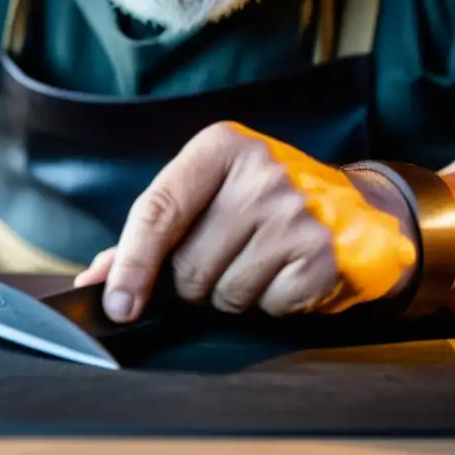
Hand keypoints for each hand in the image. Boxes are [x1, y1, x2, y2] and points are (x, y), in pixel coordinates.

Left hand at [75, 122, 418, 322]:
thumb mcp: (210, 194)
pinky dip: (269, 305)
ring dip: (232, 296)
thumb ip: (151, 233)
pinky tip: (286, 276)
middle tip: (223, 263)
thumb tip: (96, 279)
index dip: (132, 264)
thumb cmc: (266, 203)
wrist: (358, 211)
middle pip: (188, 265)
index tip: (116, 304)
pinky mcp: (322, 256)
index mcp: (221, 148)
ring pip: (224, 293)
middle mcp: (260, 174)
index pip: (158, 210)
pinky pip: (266, 307)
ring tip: (259, 265)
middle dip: (193, 284)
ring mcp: (296, 214)